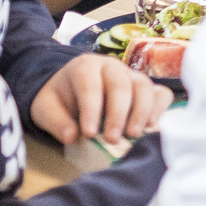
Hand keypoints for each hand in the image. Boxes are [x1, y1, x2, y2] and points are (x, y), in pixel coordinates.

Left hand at [30, 52, 170, 145]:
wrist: (70, 87)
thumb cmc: (59, 97)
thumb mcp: (45, 108)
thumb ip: (56, 121)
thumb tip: (72, 137)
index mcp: (85, 67)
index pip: (90, 85)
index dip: (91, 109)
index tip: (89, 133)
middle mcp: (112, 66)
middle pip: (120, 85)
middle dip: (118, 113)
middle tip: (112, 139)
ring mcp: (131, 75)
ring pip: (143, 87)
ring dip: (141, 111)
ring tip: (133, 135)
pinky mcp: (145, 87)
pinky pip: (160, 92)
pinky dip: (159, 107)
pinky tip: (151, 125)